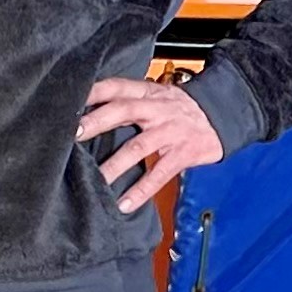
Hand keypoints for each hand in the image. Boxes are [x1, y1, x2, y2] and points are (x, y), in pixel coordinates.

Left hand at [74, 74, 223, 213]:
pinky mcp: (183, 153)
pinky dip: (141, 190)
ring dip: (114, 165)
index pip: (117, 87)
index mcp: (148, 93)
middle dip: (97, 122)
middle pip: (123, 111)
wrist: (223, 115)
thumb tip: (91, 114)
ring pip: (138, 146)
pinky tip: (124, 204)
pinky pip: (159, 174)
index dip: (93, 93)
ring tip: (95, 180)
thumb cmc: (181, 109)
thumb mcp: (158, 97)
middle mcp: (158, 109)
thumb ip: (130, 103)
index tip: (69, 102)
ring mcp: (171, 131)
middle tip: (73, 135)